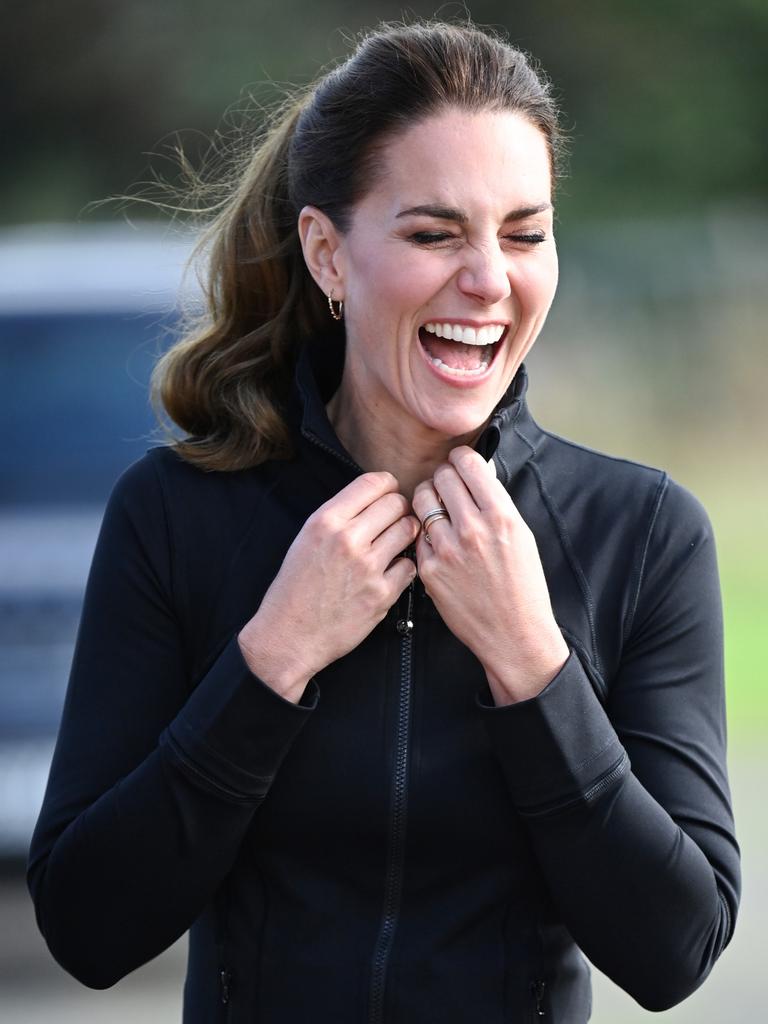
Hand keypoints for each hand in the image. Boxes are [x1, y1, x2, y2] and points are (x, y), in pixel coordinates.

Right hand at [238, 472, 418, 701]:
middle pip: (396, 504)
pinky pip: (410, 566)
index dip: (388, 485)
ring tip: (393, 544)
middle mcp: (348, 539)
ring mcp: (368, 567)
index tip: (389, 493)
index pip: (373, 482)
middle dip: (399, 509)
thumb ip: (339, 516)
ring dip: (405, 535)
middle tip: (394, 521)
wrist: (290, 635)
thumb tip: (375, 497)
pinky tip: (389, 572)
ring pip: (408, 530)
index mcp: (326, 521)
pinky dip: (403, 567)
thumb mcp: (306, 538)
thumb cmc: (296, 587)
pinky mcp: (382, 593)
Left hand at [412, 447, 567, 704]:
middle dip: (443, 476)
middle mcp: (473, 529)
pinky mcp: (429, 570)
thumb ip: (498, 504)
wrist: (513, 634)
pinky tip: (437, 541)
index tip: (458, 462)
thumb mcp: (522, 537)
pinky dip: (424, 532)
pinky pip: (418, 535)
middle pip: (441, 477)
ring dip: (428, 499)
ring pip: (422, 501)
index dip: (461, 458)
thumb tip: (478, 474)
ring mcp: (447, 550)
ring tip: (436, 508)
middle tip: (446, 485)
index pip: (469, 464)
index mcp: (501, 517)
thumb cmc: (523, 587)